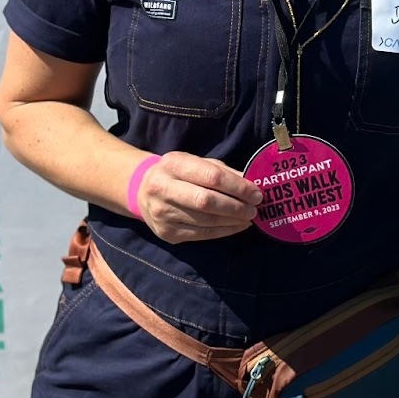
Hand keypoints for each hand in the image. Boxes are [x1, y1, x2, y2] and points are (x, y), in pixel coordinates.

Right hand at [136, 151, 263, 243]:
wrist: (142, 190)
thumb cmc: (178, 173)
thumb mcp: (196, 163)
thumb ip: (222, 171)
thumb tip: (251, 184)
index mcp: (173, 164)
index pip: (211, 176)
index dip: (237, 186)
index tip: (256, 193)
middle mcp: (163, 188)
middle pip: (206, 201)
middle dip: (235, 206)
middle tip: (255, 209)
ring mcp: (162, 213)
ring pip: (204, 220)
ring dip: (232, 220)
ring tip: (249, 217)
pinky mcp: (166, 233)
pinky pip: (200, 234)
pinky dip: (223, 231)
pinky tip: (236, 226)